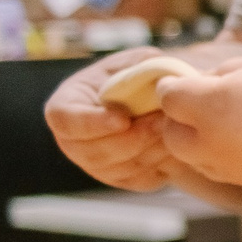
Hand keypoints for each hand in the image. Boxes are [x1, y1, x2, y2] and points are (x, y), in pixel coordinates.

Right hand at [45, 47, 176, 189]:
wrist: (163, 104)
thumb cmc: (145, 76)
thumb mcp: (142, 61)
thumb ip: (145, 66)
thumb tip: (160, 77)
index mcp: (68, 103)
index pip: (65, 119)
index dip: (92, 123)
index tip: (122, 119)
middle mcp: (73, 139)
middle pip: (91, 152)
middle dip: (131, 139)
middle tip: (161, 123)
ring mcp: (95, 162)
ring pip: (117, 169)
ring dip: (148, 152)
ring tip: (173, 130)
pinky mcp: (122, 178)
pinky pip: (139, 180)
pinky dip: (160, 165)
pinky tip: (176, 146)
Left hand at [158, 46, 241, 188]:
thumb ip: (223, 75)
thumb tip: (202, 86)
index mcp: (212, 105)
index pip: (169, 97)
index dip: (176, 85)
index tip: (189, 79)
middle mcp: (215, 143)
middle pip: (173, 136)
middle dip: (181, 119)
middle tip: (205, 103)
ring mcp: (237, 168)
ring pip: (195, 160)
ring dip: (201, 142)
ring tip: (230, 123)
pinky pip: (225, 171)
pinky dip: (226, 157)